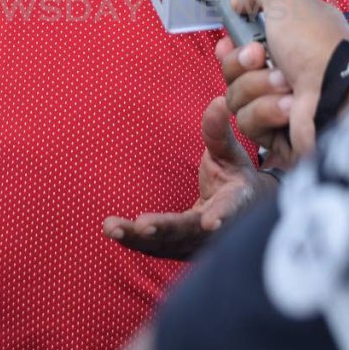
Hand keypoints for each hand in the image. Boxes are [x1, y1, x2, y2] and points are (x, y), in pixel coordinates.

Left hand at [102, 96, 272, 259]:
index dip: (223, 216)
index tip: (212, 223)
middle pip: (188, 232)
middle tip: (142, 226)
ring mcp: (195, 244)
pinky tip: (112, 230)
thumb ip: (219, 131)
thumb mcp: (230, 152)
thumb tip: (219, 101)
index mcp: (235, 203)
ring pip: (166, 245)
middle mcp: (215, 230)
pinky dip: (133, 241)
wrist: (238, 210)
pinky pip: (154, 247)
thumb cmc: (233, 175)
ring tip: (111, 227)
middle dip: (164, 230)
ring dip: (138, 239)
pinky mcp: (177, 249)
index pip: (230, 209)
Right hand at [220, 0, 348, 157]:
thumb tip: (238, 1)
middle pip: (230, 71)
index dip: (228, 46)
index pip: (237, 46)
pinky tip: (290, 107)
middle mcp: (281, 71)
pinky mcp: (276, 133)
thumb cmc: (316, 43)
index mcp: (283, 42)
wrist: (338, 92)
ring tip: (287, 85)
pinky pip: (247, 121)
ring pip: (235, 97)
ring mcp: (278, 104)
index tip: (228, 41)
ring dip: (257, 87)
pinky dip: (267, 111)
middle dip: (241, 63)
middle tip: (262, 56)